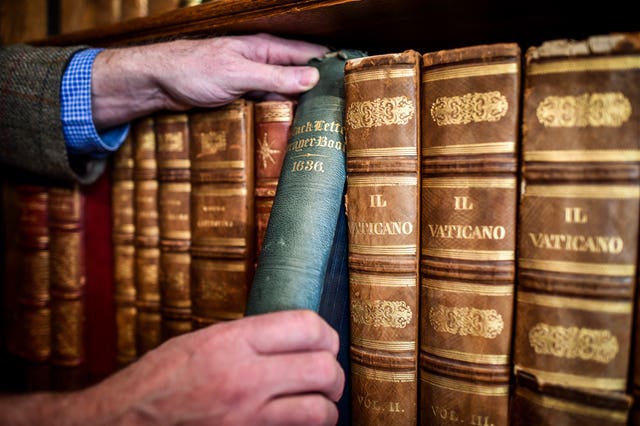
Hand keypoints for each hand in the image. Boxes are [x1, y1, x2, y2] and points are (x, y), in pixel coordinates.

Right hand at [0, 310, 343, 425]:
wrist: (125, 422)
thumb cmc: (159, 380)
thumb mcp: (201, 341)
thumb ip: (248, 339)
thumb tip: (292, 339)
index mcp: (231, 342)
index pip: (306, 326)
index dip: (325, 333)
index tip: (325, 341)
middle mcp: (244, 377)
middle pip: (323, 369)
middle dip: (334, 371)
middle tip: (328, 374)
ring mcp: (247, 417)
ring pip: (320, 410)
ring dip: (327, 406)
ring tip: (319, 401)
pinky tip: (299, 421)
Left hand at [91, 33, 328, 128]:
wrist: (157, 83)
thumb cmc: (193, 70)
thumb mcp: (238, 73)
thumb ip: (276, 75)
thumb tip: (313, 77)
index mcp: (266, 48)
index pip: (310, 53)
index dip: (332, 64)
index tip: (353, 82)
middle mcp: (264, 62)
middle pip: (302, 76)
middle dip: (321, 90)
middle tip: (343, 113)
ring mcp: (254, 81)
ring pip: (287, 94)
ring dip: (302, 107)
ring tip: (324, 125)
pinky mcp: (243, 98)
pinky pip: (270, 106)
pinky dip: (282, 115)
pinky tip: (293, 129)